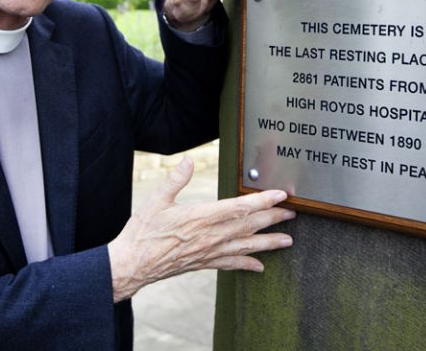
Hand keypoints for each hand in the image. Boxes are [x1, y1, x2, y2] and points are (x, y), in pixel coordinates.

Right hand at [107, 156, 294, 301]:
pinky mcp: (204, 263)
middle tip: (292, 213)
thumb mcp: (156, 199)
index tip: (280, 195)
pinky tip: (260, 266)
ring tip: (288, 241)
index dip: (262, 201)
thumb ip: (176, 179)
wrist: (134, 264)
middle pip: (249, 226)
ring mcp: (209, 252)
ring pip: (246, 247)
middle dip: (273, 219)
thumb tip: (189, 160)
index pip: (239, 208)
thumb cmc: (143, 232)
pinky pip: (231, 264)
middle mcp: (210, 236)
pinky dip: (248, 264)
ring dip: (268, 242)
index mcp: (201, 217)